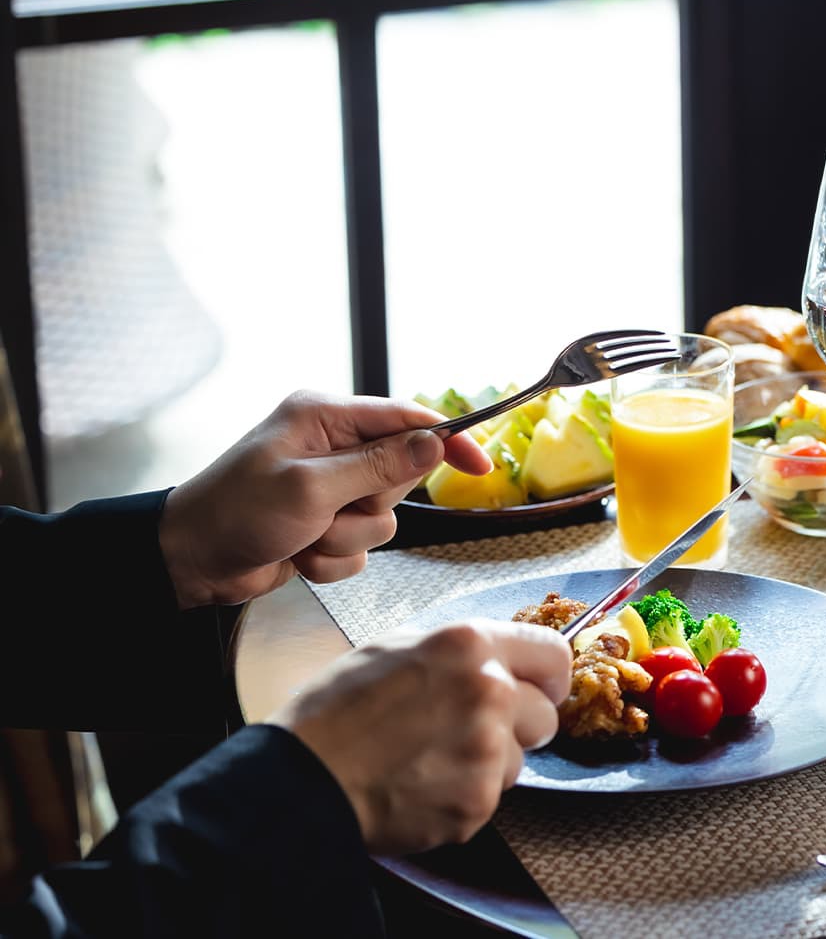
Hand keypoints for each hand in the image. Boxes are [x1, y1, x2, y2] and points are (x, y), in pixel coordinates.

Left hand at [158, 391, 490, 607]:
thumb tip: (433, 442)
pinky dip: (334, 559)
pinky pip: (362, 548)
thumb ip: (377, 465)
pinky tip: (299, 556)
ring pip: (384, 520)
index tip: (480, 467)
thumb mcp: (312, 487)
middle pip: (400, 475)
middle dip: (371, 505)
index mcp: (325, 418)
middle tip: (331, 511)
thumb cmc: (236, 513)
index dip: (447, 441)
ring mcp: (330, 489)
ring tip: (305, 537)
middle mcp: (332, 448)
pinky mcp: (325, 524)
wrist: (189, 563)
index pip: (407, 420)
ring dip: (348, 538)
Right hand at [271, 619, 569, 854]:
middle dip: (516, 728)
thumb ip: (458, 653)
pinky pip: (489, 799)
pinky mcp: (477, 801)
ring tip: (428, 762)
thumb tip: (496, 660)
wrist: (299, 780)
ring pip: (517, 762)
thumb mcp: (395, 649)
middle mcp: (488, 691)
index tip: (541, 691)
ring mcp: (486, 749)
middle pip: (545, 716)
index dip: (548, 678)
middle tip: (467, 735)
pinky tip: (420, 788)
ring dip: (485, 767)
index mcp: (470, 645)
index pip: (554, 654)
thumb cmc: (333, 714)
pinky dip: (461, 800)